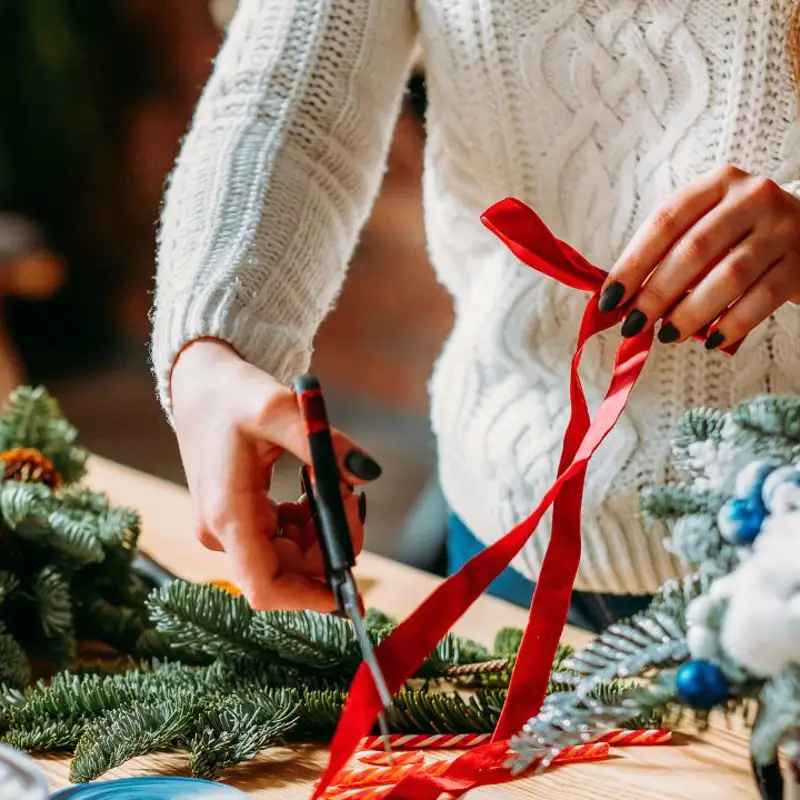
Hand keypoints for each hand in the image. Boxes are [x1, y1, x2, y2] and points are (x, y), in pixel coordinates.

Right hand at [170, 339, 381, 610]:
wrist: (198, 383)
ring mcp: (228, 527)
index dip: (309, 599)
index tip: (350, 591)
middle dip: (331, 544)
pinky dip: (308, 520)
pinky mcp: (236, 517)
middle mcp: (223, 531)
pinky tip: (313, 485)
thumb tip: (367, 474)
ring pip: (290, 554)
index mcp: (227, 514)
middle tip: (351, 496)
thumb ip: (325, 444)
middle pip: (289, 570)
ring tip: (331, 481)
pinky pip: (283, 537)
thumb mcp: (278, 409)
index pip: (266, 587)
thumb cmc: (231, 393)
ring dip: (322, 528)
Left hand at [598, 164, 799, 348]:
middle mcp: (751, 198)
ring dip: (690, 312)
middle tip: (633, 324)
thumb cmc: (740, 236)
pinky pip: (761, 298)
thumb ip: (667, 254)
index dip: (632, 264)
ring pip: (728, 276)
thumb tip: (620, 299)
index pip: (664, 223)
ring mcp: (781, 229)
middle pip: (693, 250)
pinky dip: (731, 323)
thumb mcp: (705, 228)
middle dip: (656, 293)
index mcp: (717, 184)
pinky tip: (710, 340)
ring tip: (667, 335)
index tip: (609, 299)